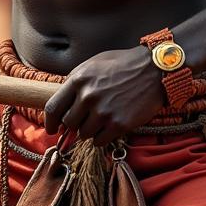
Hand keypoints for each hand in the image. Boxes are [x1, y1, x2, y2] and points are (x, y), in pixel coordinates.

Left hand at [43, 47, 164, 145]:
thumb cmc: (124, 65)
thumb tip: (62, 103)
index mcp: (79, 79)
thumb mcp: (94, 64)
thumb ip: (76, 81)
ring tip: (103, 118)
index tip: (52, 129)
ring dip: (90, 130)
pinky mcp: (118, 124)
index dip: (50, 122)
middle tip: (85, 120)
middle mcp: (88, 96)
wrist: (155, 70)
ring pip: (83, 134)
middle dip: (74, 124)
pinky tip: (110, 126)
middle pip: (68, 123)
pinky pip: (99, 141)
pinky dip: (102, 137)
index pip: (53, 108)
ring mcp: (103, 111)